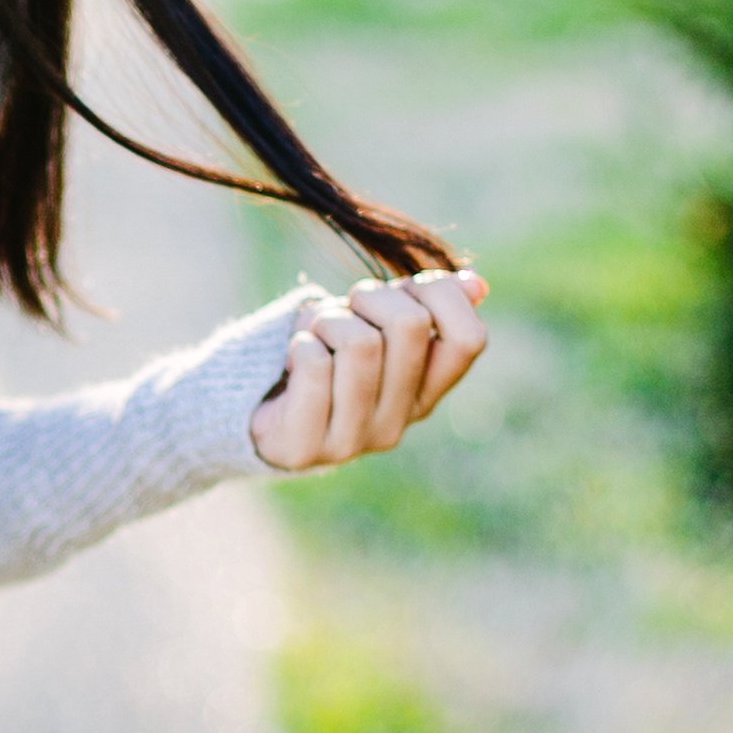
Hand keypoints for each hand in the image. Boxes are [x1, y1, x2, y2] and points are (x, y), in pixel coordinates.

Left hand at [248, 265, 489, 474]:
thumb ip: (422, 305)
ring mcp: (355, 441)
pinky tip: (292, 358)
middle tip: (345, 309)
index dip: (441, 296)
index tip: (405, 289)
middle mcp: (399, 422)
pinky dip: (299, 343)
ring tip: (314, 335)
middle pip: (409, 325)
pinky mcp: (307, 446)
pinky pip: (314, 365)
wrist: (257, 411)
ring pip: (360, 342)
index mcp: (426, 393)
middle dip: (369, 296)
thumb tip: (475, 285)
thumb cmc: (324, 358)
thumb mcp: (374, 324)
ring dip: (328, 320)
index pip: (469, 339)